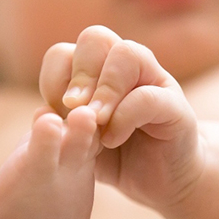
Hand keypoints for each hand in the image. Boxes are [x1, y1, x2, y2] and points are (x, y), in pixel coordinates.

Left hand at [39, 25, 204, 213]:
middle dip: (79, 74)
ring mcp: (154, 81)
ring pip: (127, 54)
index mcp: (96, 72)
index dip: (54, 78)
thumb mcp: (80, 140)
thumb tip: (42, 112)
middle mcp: (125, 68)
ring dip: (104, 89)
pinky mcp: (175, 106)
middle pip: (96, 38)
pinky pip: (148, 96)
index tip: (54, 111)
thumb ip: (63, 125)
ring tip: (96, 121)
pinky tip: (113, 139)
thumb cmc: (116, 157)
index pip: (65, 52)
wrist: (162, 179)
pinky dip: (125, 116)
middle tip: (72, 108)